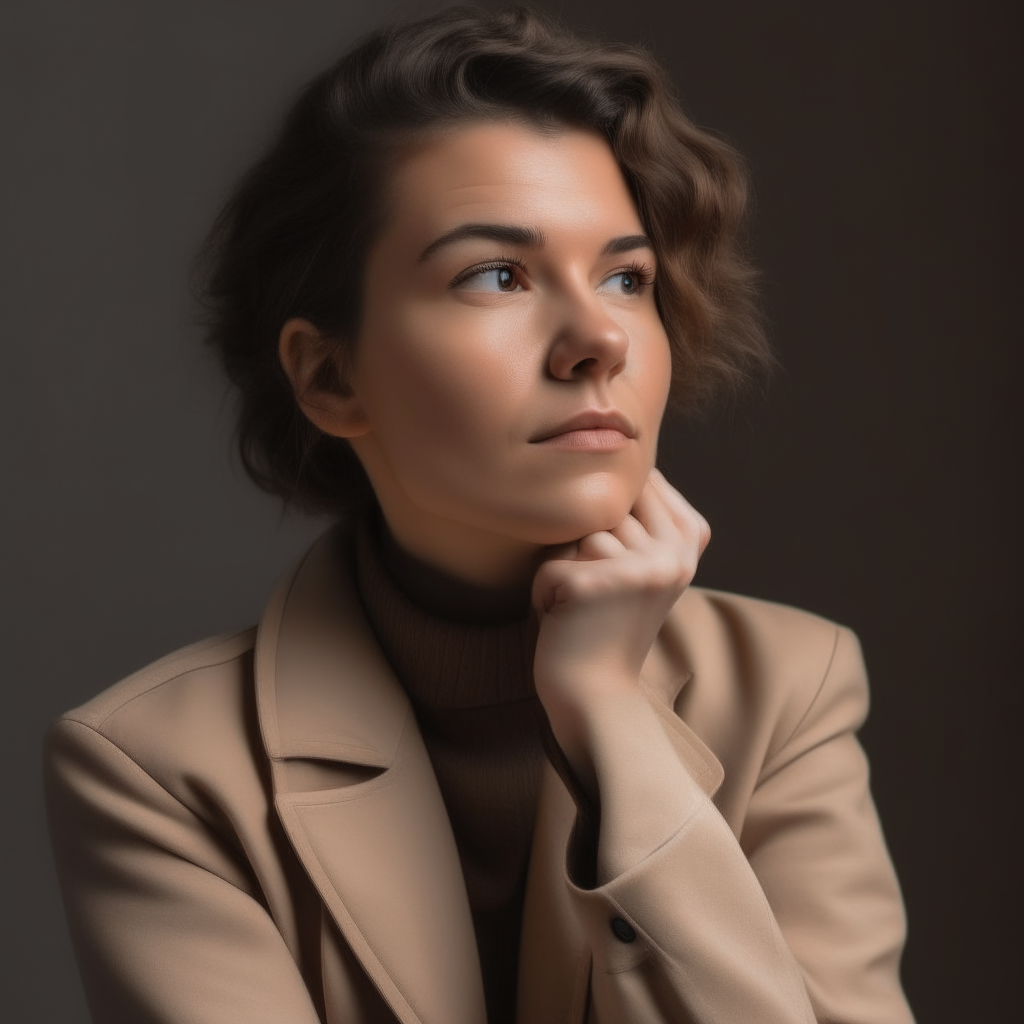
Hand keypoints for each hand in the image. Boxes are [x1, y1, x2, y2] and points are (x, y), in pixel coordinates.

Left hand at [531, 468, 709, 794]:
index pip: (636, 484)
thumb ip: (642, 513)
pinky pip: (547, 566)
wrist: (597, 695)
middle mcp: (672, 552)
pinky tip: (566, 622)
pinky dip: (543, 595)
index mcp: (689, 539)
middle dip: (585, 549)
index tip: (615, 571)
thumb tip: (611, 448)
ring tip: (583, 610)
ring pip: (573, 535)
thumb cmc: (608, 623)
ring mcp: (635, 569)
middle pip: (601, 509)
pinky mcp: (592, 585)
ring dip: (563, 570)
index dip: (611, 519)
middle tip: (598, 598)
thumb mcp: (646, 563)